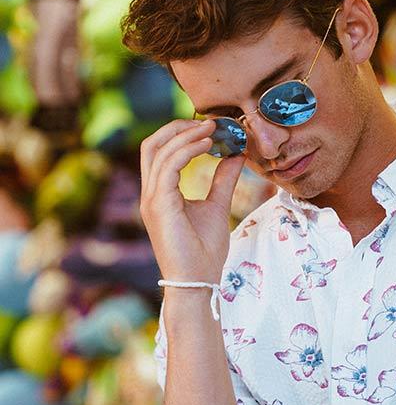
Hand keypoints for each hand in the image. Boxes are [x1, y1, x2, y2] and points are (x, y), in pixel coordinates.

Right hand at [140, 119, 246, 282]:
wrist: (198, 282)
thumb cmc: (205, 251)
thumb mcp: (217, 206)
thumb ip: (223, 179)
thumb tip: (237, 154)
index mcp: (160, 194)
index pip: (161, 151)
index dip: (182, 133)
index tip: (213, 127)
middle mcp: (150, 194)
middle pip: (152, 144)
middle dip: (178, 127)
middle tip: (210, 122)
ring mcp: (151, 199)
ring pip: (158, 150)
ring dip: (187, 135)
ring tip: (214, 129)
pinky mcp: (158, 206)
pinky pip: (168, 166)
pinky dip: (187, 150)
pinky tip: (209, 145)